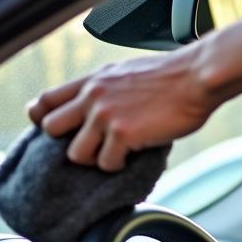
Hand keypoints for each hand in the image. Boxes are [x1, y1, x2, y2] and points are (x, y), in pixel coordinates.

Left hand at [27, 50, 217, 171]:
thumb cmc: (174, 78)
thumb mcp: (128, 73)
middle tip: (93, 148)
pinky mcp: (123, 133)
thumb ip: (110, 89)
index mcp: (92, 80)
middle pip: (50, 127)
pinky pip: (106, 163)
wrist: (196, 77)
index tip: (62, 132)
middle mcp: (92, 95)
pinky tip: (133, 158)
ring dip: (95, 160)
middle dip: (68, 143)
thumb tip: (109, 106)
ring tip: (116, 155)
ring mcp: (105, 114)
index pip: (46, 100)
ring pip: (75, 153)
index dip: (44, 120)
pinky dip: (119, 167)